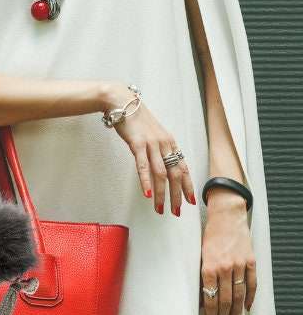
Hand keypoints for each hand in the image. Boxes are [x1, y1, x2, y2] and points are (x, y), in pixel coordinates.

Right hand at [103, 82, 196, 215]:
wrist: (123, 104)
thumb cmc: (136, 121)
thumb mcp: (152, 136)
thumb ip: (158, 151)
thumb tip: (160, 167)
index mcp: (170, 143)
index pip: (183, 168)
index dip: (188, 185)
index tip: (190, 201)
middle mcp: (165, 144)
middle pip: (175, 174)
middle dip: (177, 195)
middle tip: (176, 211)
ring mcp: (152, 144)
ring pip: (161, 173)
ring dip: (162, 193)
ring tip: (160, 209)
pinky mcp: (138, 144)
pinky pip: (143, 166)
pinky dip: (146, 181)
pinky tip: (147, 194)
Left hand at [199, 191, 255, 314]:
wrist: (227, 217)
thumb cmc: (209, 236)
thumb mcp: (199, 257)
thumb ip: (202, 277)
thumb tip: (202, 298)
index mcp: (208, 268)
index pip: (209, 299)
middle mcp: (225, 268)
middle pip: (225, 300)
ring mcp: (240, 265)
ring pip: (239, 295)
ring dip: (235, 311)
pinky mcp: (251, 261)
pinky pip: (252, 283)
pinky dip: (250, 297)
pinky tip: (247, 307)